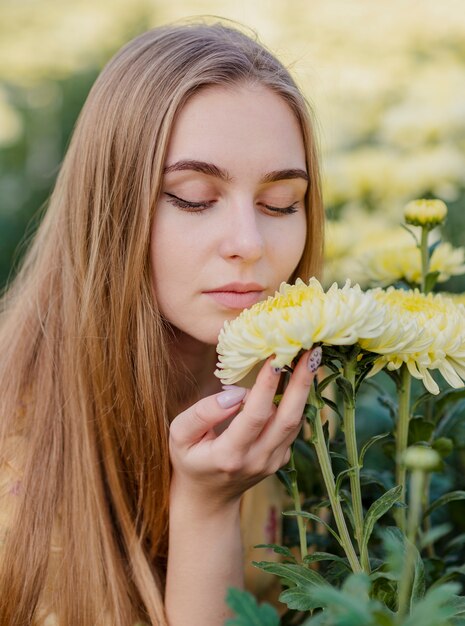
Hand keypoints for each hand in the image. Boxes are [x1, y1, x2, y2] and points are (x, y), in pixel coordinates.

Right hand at [169, 347, 321, 511]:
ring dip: (305, 389)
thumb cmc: (190, 459)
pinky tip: (298, 377)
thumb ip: (202, 413)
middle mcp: (257, 460)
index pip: (254, 416)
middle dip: (302, 383)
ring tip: (309, 357)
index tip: (274, 357)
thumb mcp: (180, 435)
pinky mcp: (281, 458)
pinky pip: (293, 426)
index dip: (266, 386)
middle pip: (287, 419)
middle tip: (311, 351)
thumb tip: (235, 394)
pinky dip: (298, 400)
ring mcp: (273, 462)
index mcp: (229, 455)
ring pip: (296, 421)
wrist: (208, 499)